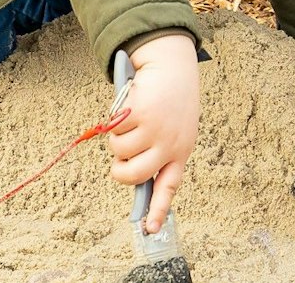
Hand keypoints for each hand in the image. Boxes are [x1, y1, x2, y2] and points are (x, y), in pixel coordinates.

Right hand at [108, 32, 198, 232]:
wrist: (171, 64)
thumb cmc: (170, 100)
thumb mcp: (173, 128)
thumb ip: (157, 151)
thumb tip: (130, 175)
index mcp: (181, 151)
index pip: (168, 187)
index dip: (157, 209)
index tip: (149, 230)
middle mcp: (170, 144)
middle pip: (134, 175)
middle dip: (119, 171)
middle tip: (119, 163)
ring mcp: (154, 129)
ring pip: (118, 150)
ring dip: (117, 137)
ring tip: (132, 119)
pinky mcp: (139, 114)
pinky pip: (113, 129)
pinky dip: (115, 118)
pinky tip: (131, 104)